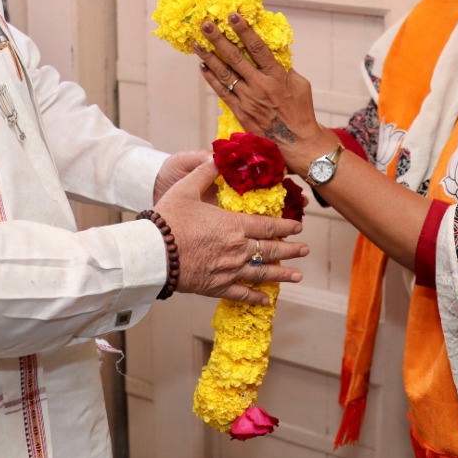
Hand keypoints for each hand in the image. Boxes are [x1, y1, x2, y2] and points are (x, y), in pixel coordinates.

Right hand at [154, 158, 306, 305]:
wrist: (153, 253)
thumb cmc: (169, 219)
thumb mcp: (186, 188)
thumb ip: (205, 172)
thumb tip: (218, 157)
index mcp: (233, 225)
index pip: (267, 225)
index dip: (285, 226)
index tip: (298, 227)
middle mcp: (237, 249)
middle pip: (270, 250)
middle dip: (290, 250)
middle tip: (304, 250)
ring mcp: (229, 270)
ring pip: (262, 273)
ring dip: (281, 274)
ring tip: (298, 276)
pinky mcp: (217, 286)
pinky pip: (241, 293)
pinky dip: (255, 297)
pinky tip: (266, 300)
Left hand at [192, 13, 327, 171]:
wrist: (297, 142)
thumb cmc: (301, 111)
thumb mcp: (299, 84)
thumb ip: (284, 68)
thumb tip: (270, 53)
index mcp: (276, 76)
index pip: (257, 48)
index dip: (244, 30)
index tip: (233, 16)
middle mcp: (260, 86)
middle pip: (235, 58)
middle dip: (219, 39)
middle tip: (206, 24)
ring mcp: (248, 99)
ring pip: (224, 74)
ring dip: (209, 57)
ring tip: (197, 43)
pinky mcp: (240, 111)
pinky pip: (222, 92)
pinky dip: (211, 79)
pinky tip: (203, 67)